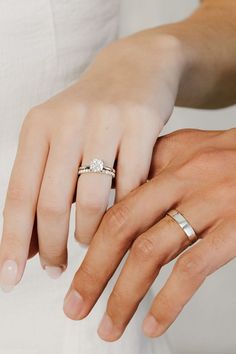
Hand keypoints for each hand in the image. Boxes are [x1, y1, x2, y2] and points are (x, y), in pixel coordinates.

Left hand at [0, 32, 184, 288]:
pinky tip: (122, 218)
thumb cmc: (92, 115)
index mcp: (38, 127)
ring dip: (89, 233)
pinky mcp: (142, 123)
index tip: (10, 278)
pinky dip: (126, 210)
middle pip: (51, 203)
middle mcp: (67, 121)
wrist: (135, 68)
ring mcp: (105, 121)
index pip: (18, 195)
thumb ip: (43, 187)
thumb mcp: (58, 139)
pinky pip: (132, 184)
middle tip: (57, 270)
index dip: (12, 241)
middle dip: (52, 248)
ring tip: (88, 241)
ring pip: (92, 200)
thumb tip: (28, 246)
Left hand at [63, 128, 235, 340]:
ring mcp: (208, 203)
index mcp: (165, 159)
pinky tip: (153, 322)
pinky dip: (168, 301)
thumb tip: (114, 196)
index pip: (113, 196)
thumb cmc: (230, 156)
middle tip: (75, 304)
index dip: (85, 232)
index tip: (68, 262)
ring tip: (108, 325)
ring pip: (151, 252)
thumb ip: (151, 169)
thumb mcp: (187, 150)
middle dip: (92, 270)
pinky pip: (193, 268)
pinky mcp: (234, 227)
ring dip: (123, 295)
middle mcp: (183, 178)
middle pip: (121, 225)